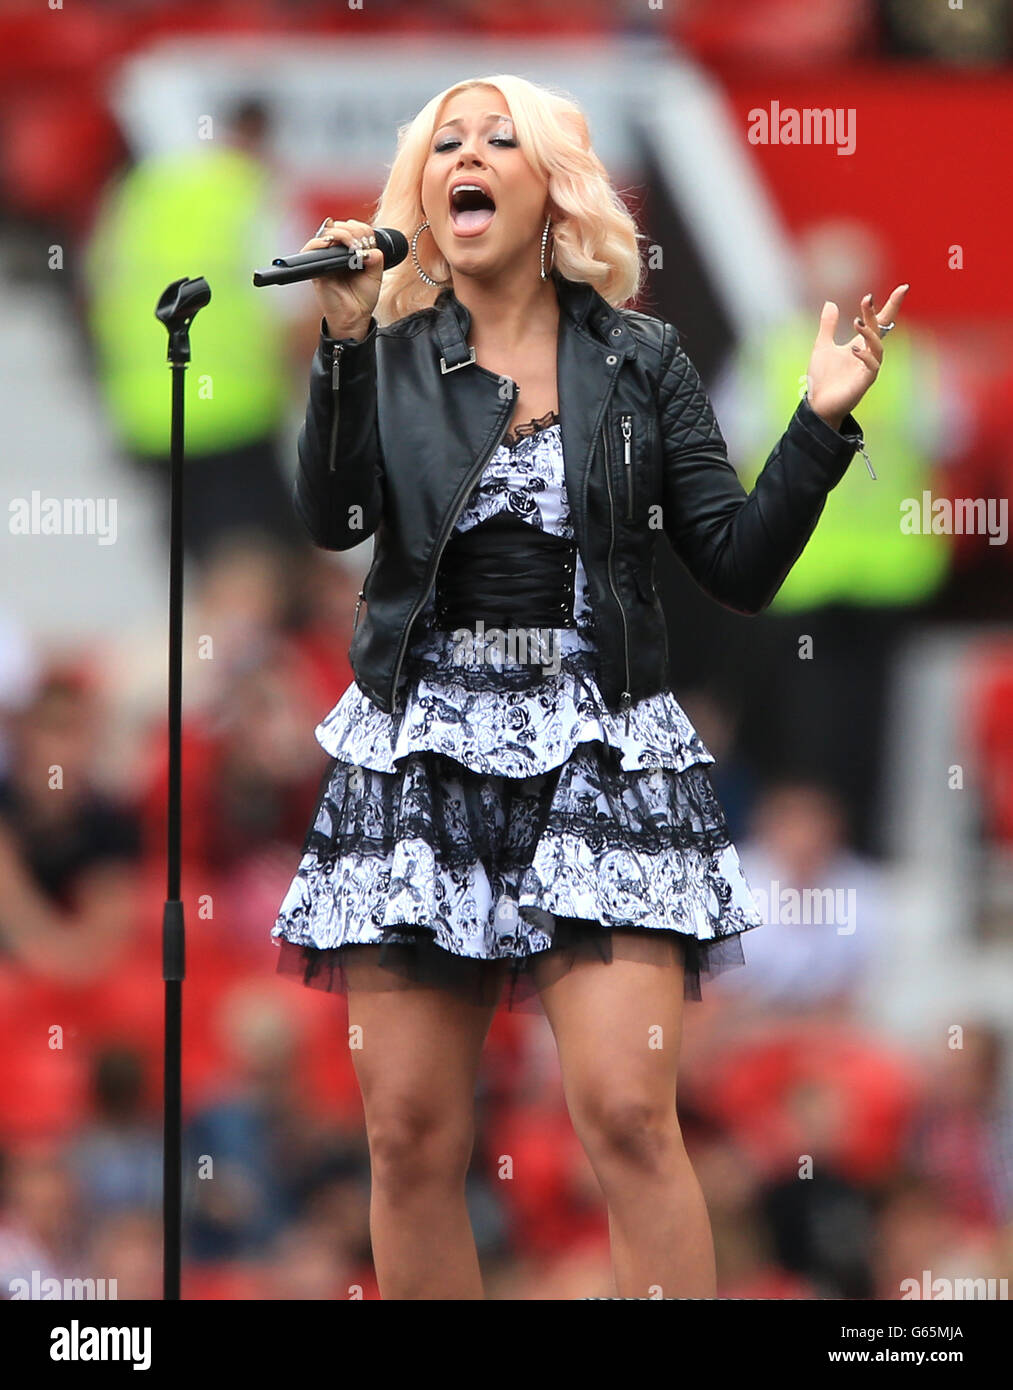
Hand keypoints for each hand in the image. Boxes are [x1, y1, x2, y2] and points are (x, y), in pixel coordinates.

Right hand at [299, 218, 384, 337]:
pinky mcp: (316, 268)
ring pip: (327, 232)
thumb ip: (376, 259)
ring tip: (353, 246)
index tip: (369, 240)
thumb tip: (371, 249)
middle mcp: (336, 253)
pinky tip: (334, 245)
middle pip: (340, 226)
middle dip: (353, 230)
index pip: (352, 228)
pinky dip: (320, 242)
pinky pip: (311, 248)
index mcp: (350, 252)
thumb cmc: (362, 298)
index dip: (361, 228)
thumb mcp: (375, 275)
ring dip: (341, 234)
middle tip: (361, 244)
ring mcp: (325, 259)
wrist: (355, 317)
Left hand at [806, 284, 909, 429]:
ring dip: (869, 333)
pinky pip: (872, 367)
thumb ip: (828, 326)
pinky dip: (866, 356)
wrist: (818, 405)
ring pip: (877, 347)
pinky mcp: (864, 382)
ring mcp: (868, 368)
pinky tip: (854, 349)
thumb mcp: (822, 347)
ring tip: (856, 322)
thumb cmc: (822, 379)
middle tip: (867, 299)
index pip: (879, 322)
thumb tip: (831, 303)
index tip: (902, 288)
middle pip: (879, 330)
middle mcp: (868, 354)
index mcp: (860, 344)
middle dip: (874, 314)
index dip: (891, 306)